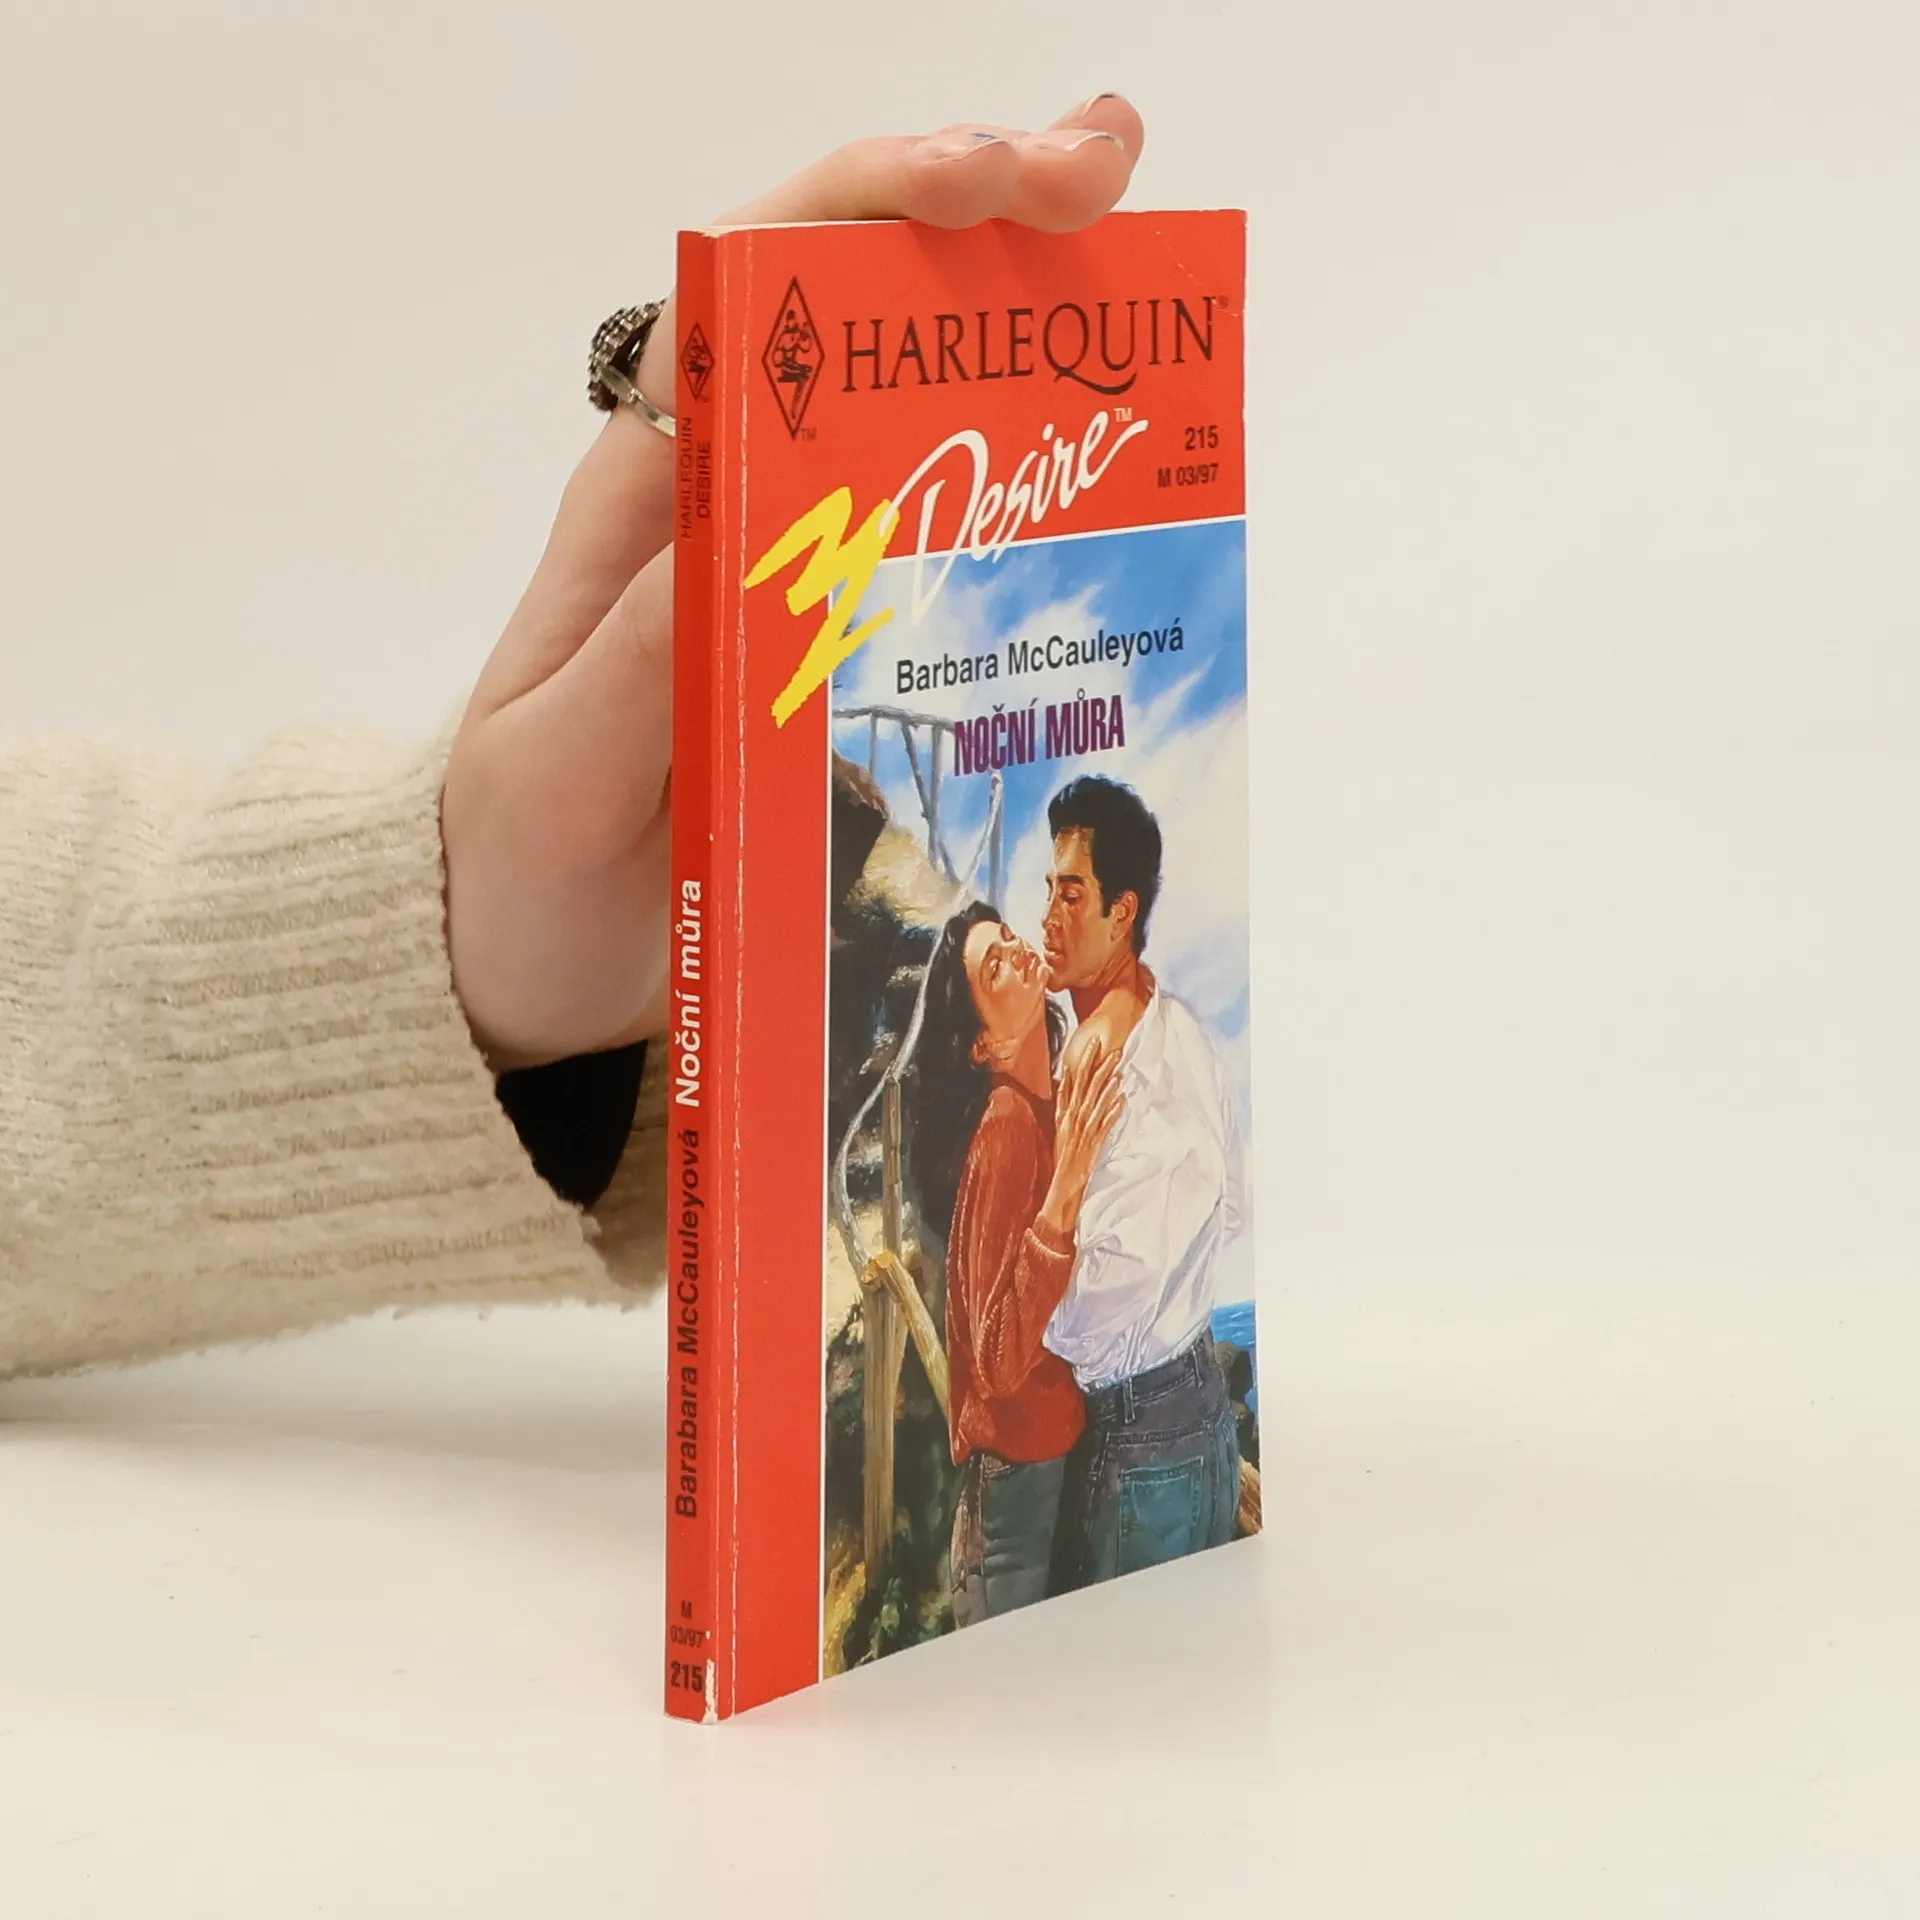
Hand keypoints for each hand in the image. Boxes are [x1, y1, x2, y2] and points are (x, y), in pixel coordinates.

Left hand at [441, 97, 1146, 1070]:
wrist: (520, 964)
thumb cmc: (513, 867)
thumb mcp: (553, 776)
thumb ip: (640, 671)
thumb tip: (771, 546)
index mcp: (643, 501)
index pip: (743, 292)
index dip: (861, 208)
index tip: (984, 180)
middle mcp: (727, 505)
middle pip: (849, 311)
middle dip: (976, 215)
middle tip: (1106, 174)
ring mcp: (794, 576)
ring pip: (916, 411)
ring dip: (1024, 330)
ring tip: (1144, 282)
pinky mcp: (841, 652)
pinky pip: (946, 549)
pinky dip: (1033, 502)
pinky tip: (1121, 490)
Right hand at [1041, 1037, 1125, 1237]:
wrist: (1063, 1186)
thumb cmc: (1063, 1159)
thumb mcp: (1061, 1130)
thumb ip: (1066, 1109)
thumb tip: (1069, 1087)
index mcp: (1064, 1113)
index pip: (1073, 1080)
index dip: (1083, 1061)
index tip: (1093, 1043)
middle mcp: (1072, 1118)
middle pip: (1086, 1086)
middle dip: (1098, 1065)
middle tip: (1110, 1046)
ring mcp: (1083, 1130)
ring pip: (1096, 1100)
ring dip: (1108, 1083)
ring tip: (1119, 1067)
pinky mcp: (1094, 1142)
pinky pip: (1105, 1123)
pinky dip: (1114, 1110)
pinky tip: (1123, 1098)